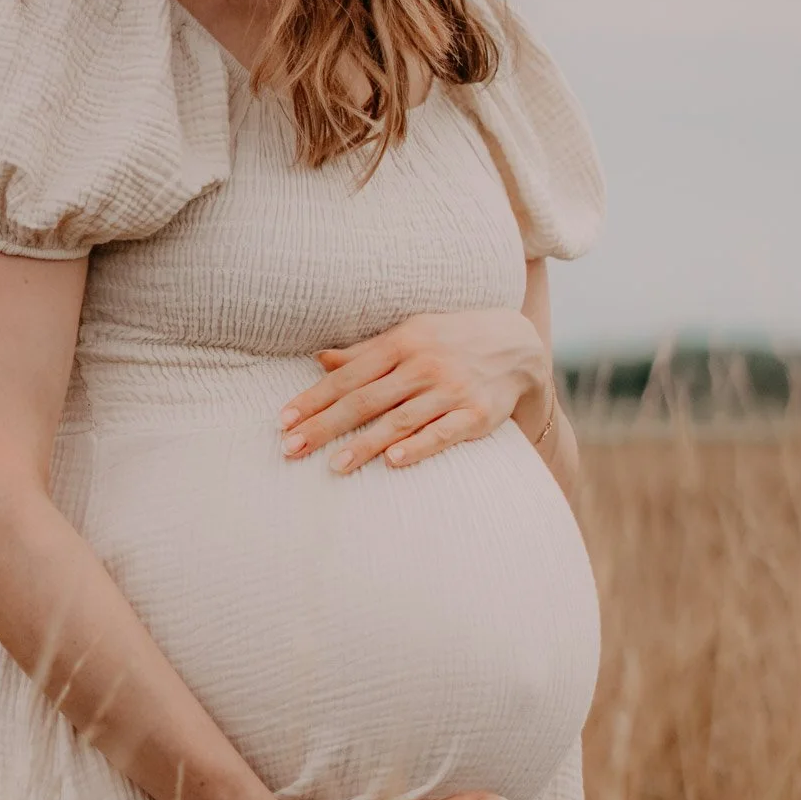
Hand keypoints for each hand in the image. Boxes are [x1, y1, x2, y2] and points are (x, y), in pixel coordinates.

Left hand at [277, 309, 550, 473]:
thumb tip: (320, 359)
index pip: (348, 376)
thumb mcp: (411, 334)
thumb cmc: (452, 341)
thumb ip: (366, 352)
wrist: (517, 346)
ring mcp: (451, 390)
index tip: (283, 420)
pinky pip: (442, 433)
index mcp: (403, 343)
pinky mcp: (475, 415)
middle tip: (292, 448)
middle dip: (326, 425)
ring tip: (334, 466)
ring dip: (364, 444)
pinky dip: (418, 447)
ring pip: (399, 420)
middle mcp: (424, 365)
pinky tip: (392, 461)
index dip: (314, 398)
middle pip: (366, 399)